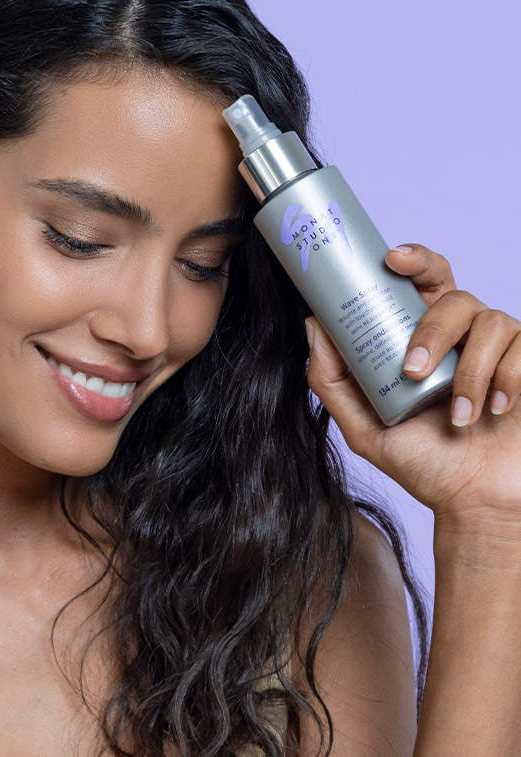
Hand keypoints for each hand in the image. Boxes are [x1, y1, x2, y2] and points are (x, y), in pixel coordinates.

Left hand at [306, 244, 520, 534]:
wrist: (475, 500)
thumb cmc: (423, 462)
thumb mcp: (363, 427)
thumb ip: (333, 381)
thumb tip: (314, 326)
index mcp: (419, 339)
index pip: (418, 283)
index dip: (411, 259)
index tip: (390, 260)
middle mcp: (460, 335)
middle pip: (453, 293)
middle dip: (433, 327)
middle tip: (414, 370)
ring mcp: (499, 346)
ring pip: (490, 322)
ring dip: (470, 373)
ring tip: (459, 417)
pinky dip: (505, 380)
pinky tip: (495, 411)